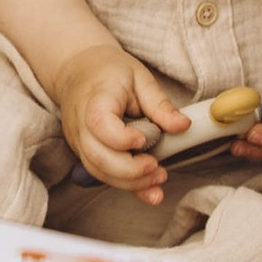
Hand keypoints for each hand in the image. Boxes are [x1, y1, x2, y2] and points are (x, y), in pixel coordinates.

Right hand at [55, 44, 190, 194]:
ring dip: (130, 182)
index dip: (121, 138)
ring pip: (99, 171)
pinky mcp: (84, 153)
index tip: (143, 141)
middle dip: (131, 171)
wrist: (78, 71)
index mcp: (95, 100)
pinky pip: (102, 174)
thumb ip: (160, 104)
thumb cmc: (109, 72)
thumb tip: (183, 126)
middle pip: (98, 157)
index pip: (100, 124)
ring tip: (158, 177)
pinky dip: (126, 185)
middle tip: (158, 168)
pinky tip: (148, 189)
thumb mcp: (140, 78)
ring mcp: (79, 142)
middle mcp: (81, 125)